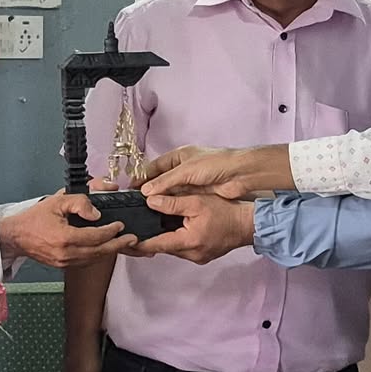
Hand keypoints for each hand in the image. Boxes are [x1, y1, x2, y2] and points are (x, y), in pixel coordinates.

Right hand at [0, 193, 135, 267]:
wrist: (15, 237)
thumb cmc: (34, 218)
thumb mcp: (56, 201)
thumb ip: (79, 203)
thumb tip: (97, 214)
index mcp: (65, 238)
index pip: (95, 236)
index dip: (111, 231)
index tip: (121, 225)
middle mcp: (66, 254)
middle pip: (99, 252)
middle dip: (118, 245)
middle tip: (133, 239)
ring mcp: (65, 263)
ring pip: (94, 259)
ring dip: (110, 252)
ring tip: (124, 245)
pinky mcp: (63, 266)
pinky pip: (86, 262)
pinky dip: (98, 256)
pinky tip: (106, 249)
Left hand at [134, 194, 254, 263]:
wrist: (248, 224)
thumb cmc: (226, 212)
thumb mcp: (196, 202)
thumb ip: (172, 203)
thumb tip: (150, 201)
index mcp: (188, 242)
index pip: (156, 244)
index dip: (138, 242)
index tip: (124, 240)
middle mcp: (191, 254)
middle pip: (162, 248)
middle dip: (149, 240)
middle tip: (132, 232)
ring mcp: (197, 258)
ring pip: (172, 248)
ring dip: (162, 238)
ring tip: (148, 227)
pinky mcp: (202, 256)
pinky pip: (182, 249)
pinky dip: (175, 239)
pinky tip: (170, 229)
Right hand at [139, 145, 292, 198]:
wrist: (240, 175)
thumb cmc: (214, 165)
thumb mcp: (186, 171)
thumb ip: (165, 182)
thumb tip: (145, 192)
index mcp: (179, 156)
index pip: (154, 167)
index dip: (142, 177)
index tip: (130, 189)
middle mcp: (182, 169)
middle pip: (160, 181)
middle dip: (149, 191)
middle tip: (135, 204)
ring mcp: (190, 183)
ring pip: (169, 193)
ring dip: (159, 201)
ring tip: (144, 211)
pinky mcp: (197, 195)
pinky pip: (179, 201)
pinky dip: (170, 207)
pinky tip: (161, 215)